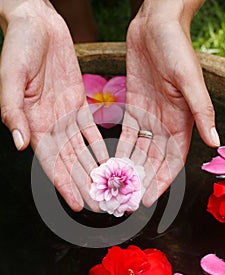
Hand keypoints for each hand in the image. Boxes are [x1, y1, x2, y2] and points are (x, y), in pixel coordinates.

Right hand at [0, 0, 107, 210]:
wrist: (37, 23)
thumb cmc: (19, 46)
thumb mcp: (12, 78)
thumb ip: (14, 112)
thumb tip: (21, 144)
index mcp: (34, 124)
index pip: (51, 163)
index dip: (63, 184)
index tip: (76, 204)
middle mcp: (51, 125)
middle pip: (70, 163)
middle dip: (83, 184)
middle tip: (100, 204)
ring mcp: (66, 116)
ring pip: (82, 151)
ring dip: (94, 170)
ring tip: (107, 188)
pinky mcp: (79, 104)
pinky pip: (91, 131)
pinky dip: (100, 146)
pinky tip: (109, 160)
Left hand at [116, 0, 219, 206]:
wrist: (155, 25)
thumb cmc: (177, 48)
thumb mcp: (189, 80)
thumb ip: (200, 111)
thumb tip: (216, 142)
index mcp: (182, 122)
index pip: (172, 160)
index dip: (161, 181)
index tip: (148, 199)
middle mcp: (165, 125)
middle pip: (153, 161)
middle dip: (142, 181)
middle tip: (126, 200)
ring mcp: (148, 118)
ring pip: (138, 152)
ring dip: (128, 170)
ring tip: (115, 188)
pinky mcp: (133, 109)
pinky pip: (125, 136)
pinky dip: (119, 151)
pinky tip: (109, 165)